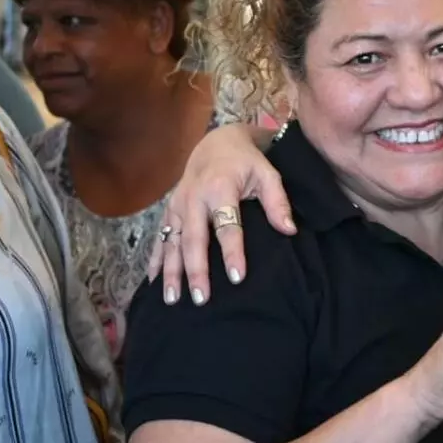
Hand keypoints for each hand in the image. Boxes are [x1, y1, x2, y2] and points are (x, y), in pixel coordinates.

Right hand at [148, 122, 294, 304]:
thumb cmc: (247, 162)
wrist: (217, 142)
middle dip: (196, 270)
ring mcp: (177, 205)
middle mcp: (194, 198)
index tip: (237, 277)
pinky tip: (153, 282)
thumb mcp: (267, 174)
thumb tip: (289, 230)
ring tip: (173, 300)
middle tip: (201, 298)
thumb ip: (278, 201)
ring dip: (171, 272)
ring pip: (172, 242)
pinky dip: (156, 260)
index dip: (232, 251)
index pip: (227, 225)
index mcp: (220, 188)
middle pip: (194, 239)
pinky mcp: (169, 210)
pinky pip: (160, 238)